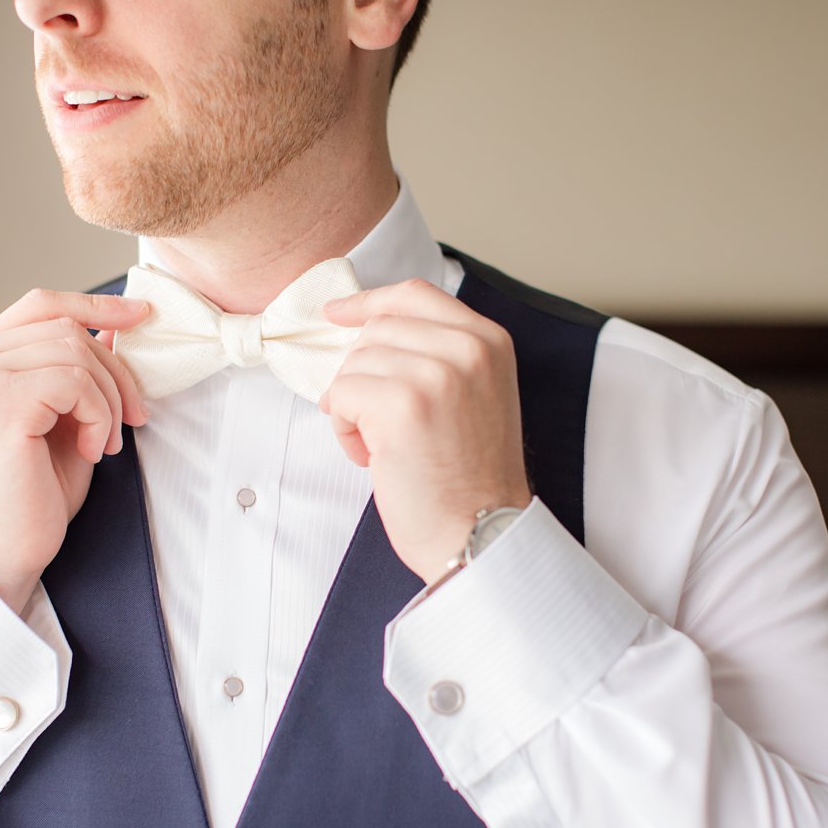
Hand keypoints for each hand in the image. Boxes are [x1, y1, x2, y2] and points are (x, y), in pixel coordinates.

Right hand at [0, 288, 150, 612]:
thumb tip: (114, 330)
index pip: (38, 306)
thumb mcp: (61, 419)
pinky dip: (99, 415)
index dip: (93, 304)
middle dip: (115, 371)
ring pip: (76, 351)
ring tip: (104, 442)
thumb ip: (76, 374)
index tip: (139, 315)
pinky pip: (75, 382)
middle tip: (133, 418)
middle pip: (66, 327)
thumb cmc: (29, 494)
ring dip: (109, 399)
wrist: (0, 550)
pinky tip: (92, 450)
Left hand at [319, 279, 531, 583]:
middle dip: (363, 375)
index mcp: (490, 340)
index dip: (368, 302)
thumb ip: (438, 354)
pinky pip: (341, 395)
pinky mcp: (401, 405)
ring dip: (353, 407)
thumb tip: (365, 331)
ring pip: (354, 364)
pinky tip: (374, 456)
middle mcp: (468, 349)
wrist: (481, 533)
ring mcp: (435, 374)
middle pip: (376, 331)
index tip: (338, 313)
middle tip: (380, 423)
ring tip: (383, 445)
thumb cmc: (471, 477)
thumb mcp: (475, 395)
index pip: (414, 295)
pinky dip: (344, 428)